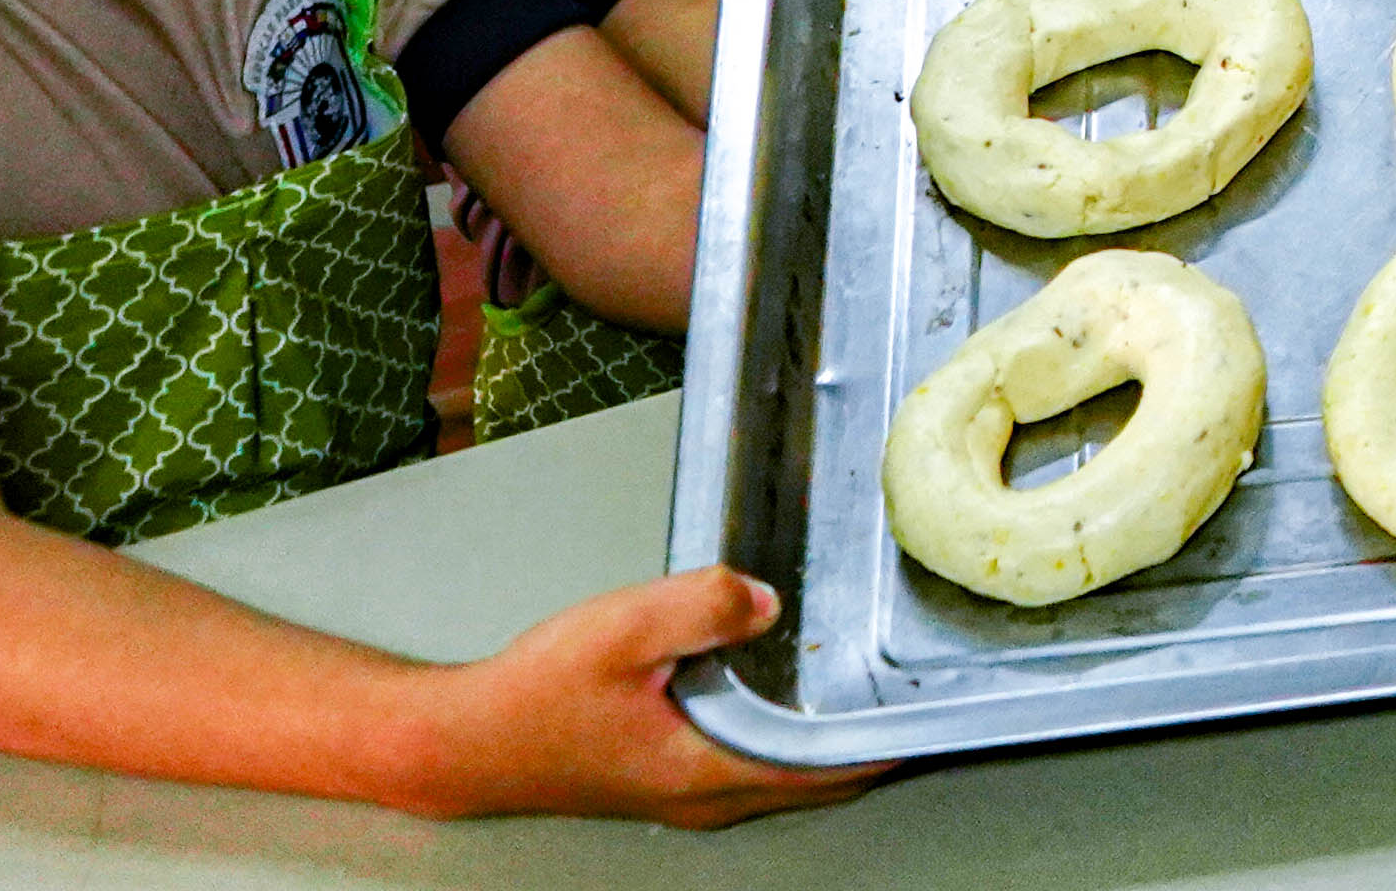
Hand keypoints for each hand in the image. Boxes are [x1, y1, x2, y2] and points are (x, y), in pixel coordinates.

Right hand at [408, 569, 876, 825]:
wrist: (462, 741)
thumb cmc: (532, 697)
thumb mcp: (621, 632)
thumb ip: (702, 608)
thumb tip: (767, 600)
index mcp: (708, 770)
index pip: (830, 766)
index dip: (888, 735)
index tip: (934, 697)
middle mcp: (709, 794)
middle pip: (824, 775)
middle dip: (875, 732)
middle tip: (918, 677)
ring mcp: (691, 792)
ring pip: (792, 769)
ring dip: (834, 732)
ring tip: (873, 675)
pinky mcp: (672, 776)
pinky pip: (758, 758)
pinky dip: (790, 728)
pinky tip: (791, 682)